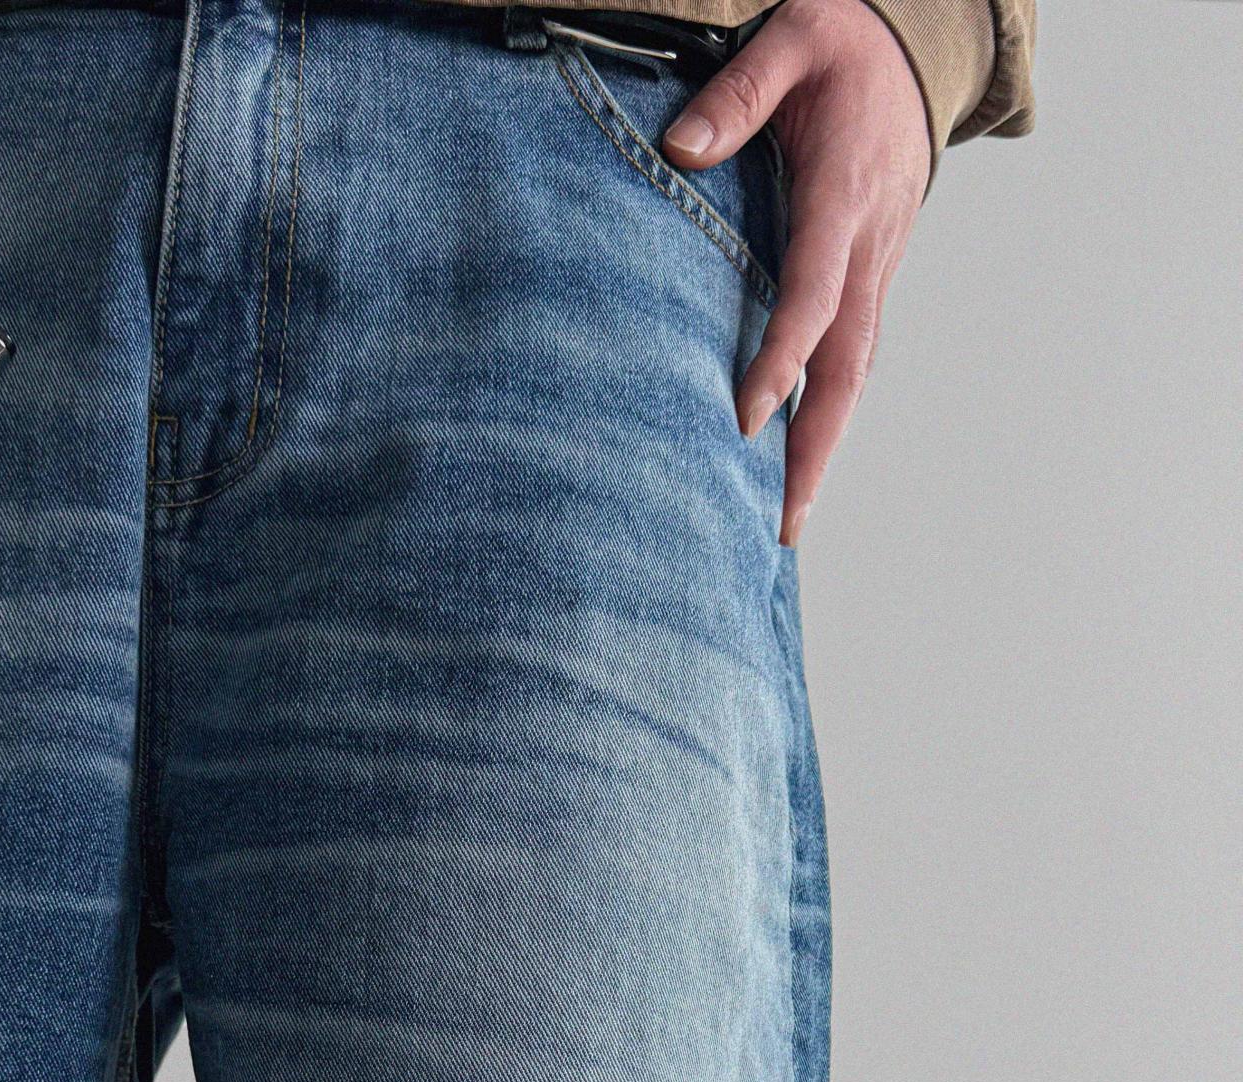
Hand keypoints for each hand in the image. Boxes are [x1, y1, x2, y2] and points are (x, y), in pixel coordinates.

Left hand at [662, 0, 929, 545]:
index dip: (783, 357)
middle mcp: (870, 245)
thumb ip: (739, 92)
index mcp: (845, 194)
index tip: (746, 416)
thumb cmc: (844, 41)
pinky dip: (830, 416)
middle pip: (848, 364)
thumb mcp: (793, 38)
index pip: (814, 292)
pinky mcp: (871, 278)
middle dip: (816, 447)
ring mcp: (877, 267)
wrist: (915, 42)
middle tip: (784, 520)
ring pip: (855, 373)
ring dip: (824, 449)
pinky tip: (796, 464)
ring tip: (787, 519)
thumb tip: (680, 146)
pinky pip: (852, 357)